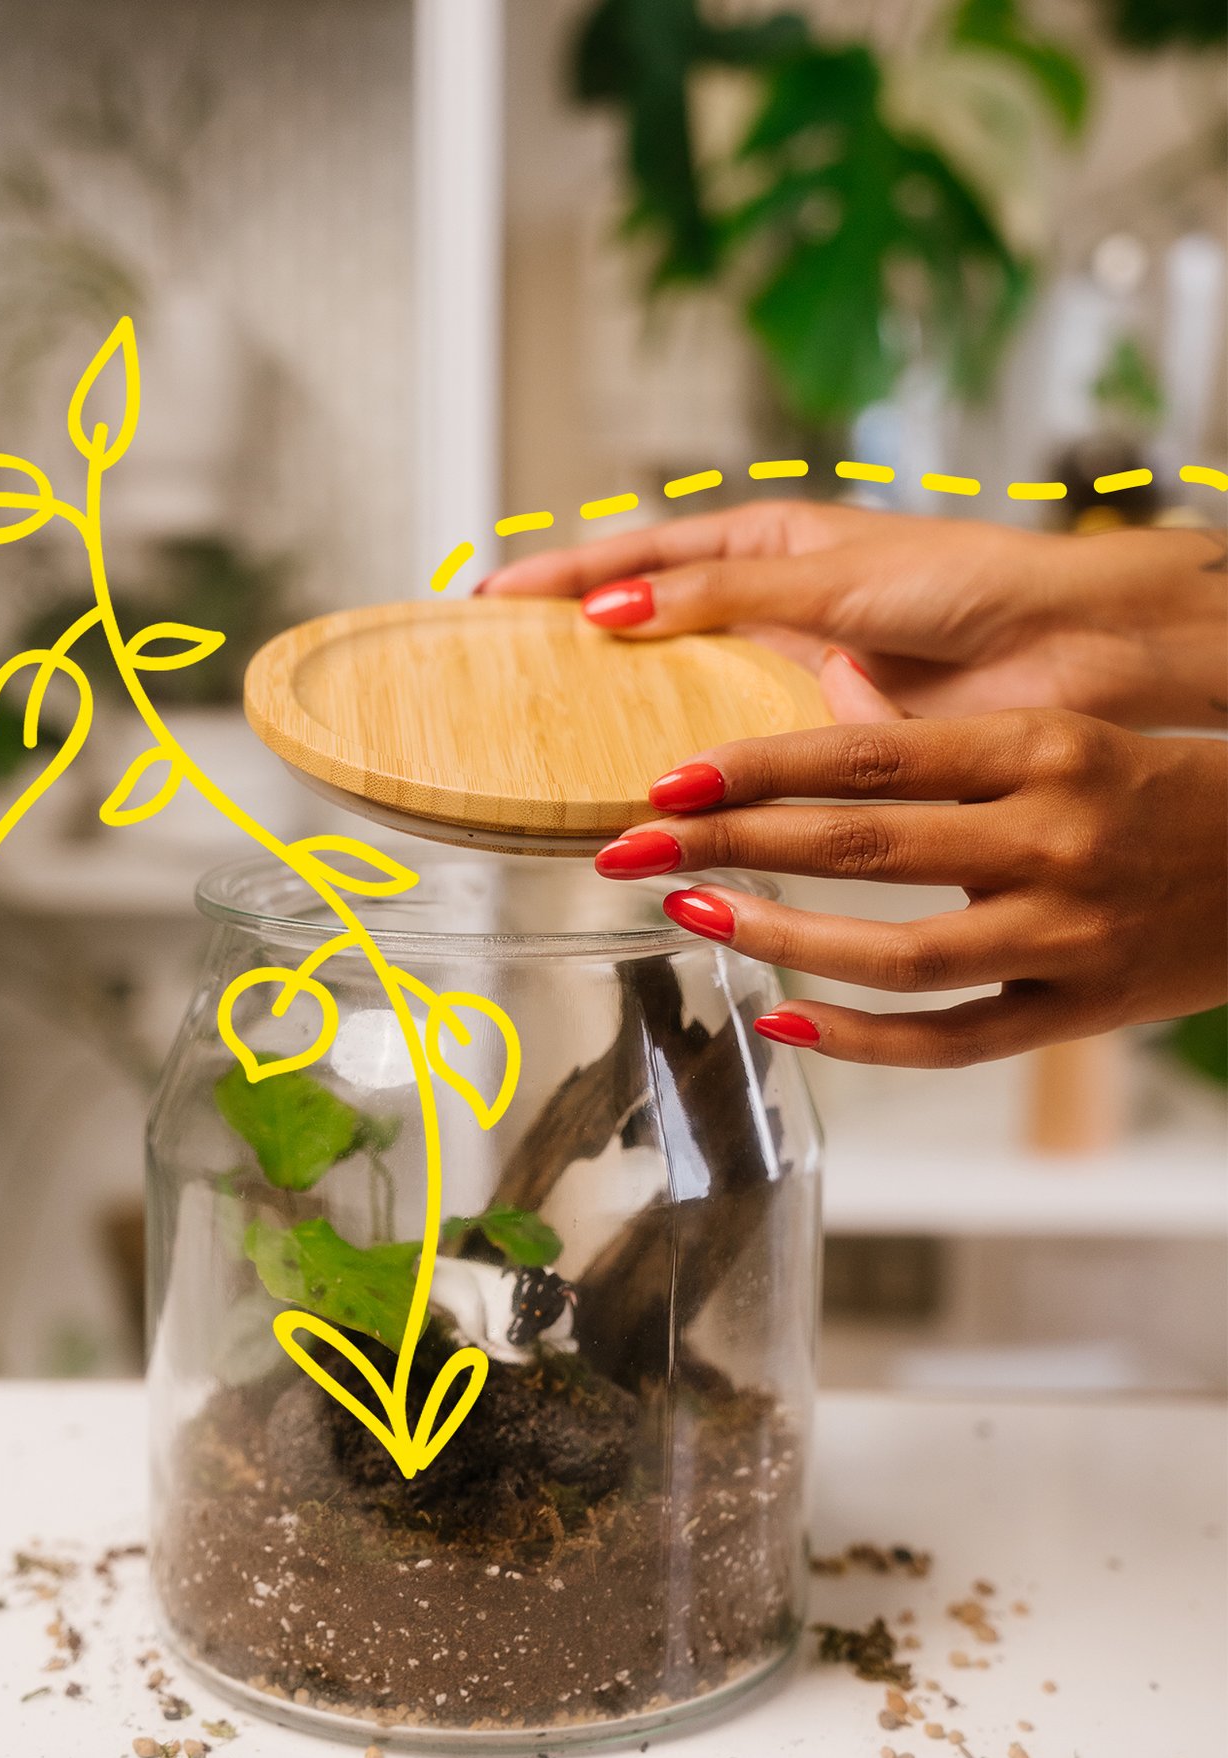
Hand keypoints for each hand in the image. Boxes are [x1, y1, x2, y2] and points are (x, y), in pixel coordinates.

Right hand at [479, 501, 1227, 730]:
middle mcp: (762, 607)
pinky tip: (641, 789)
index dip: (560, 573)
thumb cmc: (960, 581)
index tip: (490, 599)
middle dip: (570, 647)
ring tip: (546, 739)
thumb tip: (608, 610)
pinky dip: (683, 769)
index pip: (635, 551)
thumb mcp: (822, 573)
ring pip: (677, 693)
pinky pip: (728, 751)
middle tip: (496, 675)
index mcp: (761, 541)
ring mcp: (782, 673)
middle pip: (641, 625)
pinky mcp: (811, 735)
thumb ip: (716, 591)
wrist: (1059, 648)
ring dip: (618, 715)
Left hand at [591, 694, 1227, 1066]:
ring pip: (897, 952)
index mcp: (1042, 751)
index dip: (755, 768)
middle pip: (861, 844)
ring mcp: (1066, 934)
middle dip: (728, 843)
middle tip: (630, 847)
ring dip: (781, 937)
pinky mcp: (1078, 1013)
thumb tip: (827, 684)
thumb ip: (937, 725)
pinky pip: (953, 1040)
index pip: (867, 755)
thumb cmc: (1160, 790)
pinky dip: (862, 1040)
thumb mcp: (1059, 734)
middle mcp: (1052, 837)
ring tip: (691, 916)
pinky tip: (781, 1019)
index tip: (665, 777)